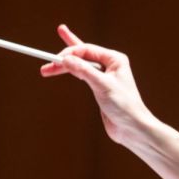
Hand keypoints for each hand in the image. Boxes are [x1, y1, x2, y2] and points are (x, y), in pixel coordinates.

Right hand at [40, 25, 154, 146]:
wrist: (132, 128)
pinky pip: (82, 76)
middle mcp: (110, 65)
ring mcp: (105, 77)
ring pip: (80, 66)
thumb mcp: (102, 86)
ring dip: (64, 67)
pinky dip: (71, 73)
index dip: (70, 53)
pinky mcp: (100, 88)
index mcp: (115, 60)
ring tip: (46, 69)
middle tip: (46, 61)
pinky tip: (64, 69)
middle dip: (64, 58)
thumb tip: (66, 59)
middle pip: (82, 56)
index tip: (55, 60)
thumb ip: (84, 71)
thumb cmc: (124, 105)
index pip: (87, 50)